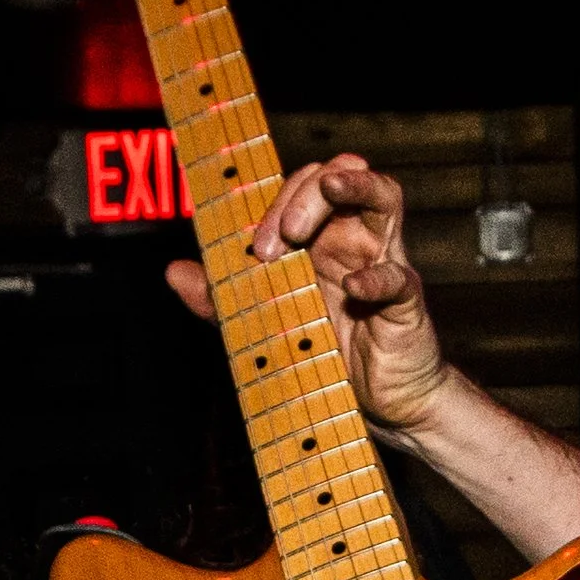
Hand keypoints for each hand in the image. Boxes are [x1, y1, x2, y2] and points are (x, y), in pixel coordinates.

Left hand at [167, 153, 448, 433]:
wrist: (379, 402)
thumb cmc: (328, 353)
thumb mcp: (262, 324)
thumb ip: (221, 298)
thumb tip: (174, 271)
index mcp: (319, 239)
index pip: (299, 187)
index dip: (274, 201)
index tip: (254, 247)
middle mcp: (352, 241)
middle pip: (337, 176)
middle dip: (302, 194)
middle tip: (280, 238)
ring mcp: (383, 263)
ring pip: (384, 196)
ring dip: (354, 186)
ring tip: (330, 189)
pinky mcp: (405, 301)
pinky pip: (398, 276)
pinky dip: (378, 277)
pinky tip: (355, 287)